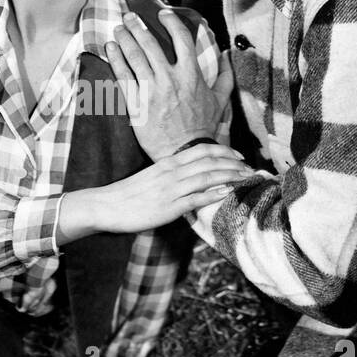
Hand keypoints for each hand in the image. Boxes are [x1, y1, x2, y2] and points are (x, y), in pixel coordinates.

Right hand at [56, 143, 254, 241]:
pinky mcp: (168, 207)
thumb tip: (189, 177)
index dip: (224, 151)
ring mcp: (171, 189)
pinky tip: (228, 192)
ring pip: (207, 176)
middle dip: (234, 163)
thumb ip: (170, 175)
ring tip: (247, 178)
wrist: (105, 205)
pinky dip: (214, 193)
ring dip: (231, 176)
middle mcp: (172, 172)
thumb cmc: (128, 194)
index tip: (239, 156)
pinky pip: (196, 198)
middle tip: (250, 167)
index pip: (202, 150)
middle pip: (210, 160)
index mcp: (167, 163)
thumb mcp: (151, 178)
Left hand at [106, 8, 234, 160]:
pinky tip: (110, 48)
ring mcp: (152, 91)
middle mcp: (170, 79)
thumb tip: (229, 55)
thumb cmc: (202, 127)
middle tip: (130, 16)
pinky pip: (123, 76)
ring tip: (118, 28)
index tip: (163, 13)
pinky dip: (116, 59)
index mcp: (191, 75)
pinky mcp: (137, 104)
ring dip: (125, 38)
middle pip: (151, 44)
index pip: (181, 39)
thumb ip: (225, 76)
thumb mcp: (219, 101)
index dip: (171, 22)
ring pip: (135, 57)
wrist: (184, 152)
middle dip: (138, 26)